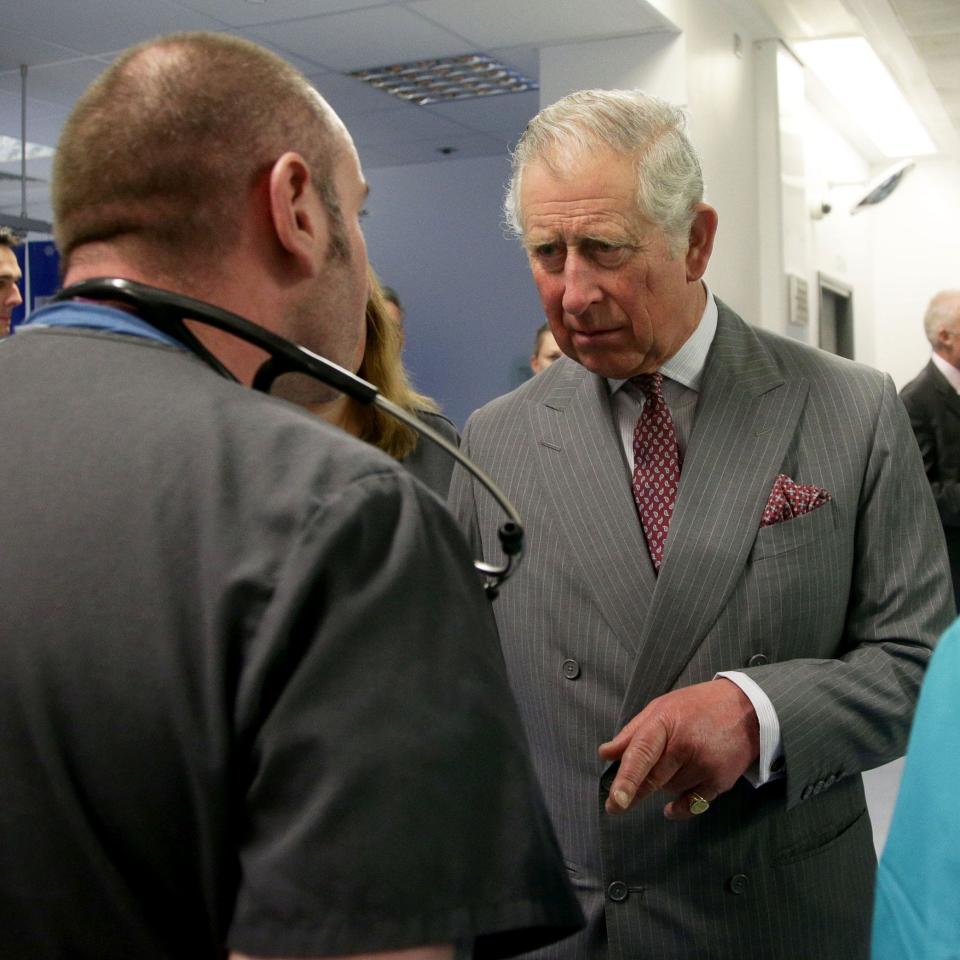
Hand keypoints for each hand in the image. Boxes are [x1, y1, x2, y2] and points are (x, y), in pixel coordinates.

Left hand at [598, 678, 759, 819]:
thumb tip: (605, 754)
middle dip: (633, 792)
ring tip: (676, 762)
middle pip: (652, 779)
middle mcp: (685, 745)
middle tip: (616, 804)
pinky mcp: (720, 781)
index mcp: (665, 722)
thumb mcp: (661, 708)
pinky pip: (691, 804)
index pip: (641, 753)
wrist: (747, 709)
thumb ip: (632, 733)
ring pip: (669, 790)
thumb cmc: (697, 707)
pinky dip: (679, 806)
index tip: (616, 802)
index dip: (627, 778)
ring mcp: (705, 764)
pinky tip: (671, 807)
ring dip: (664, 784)